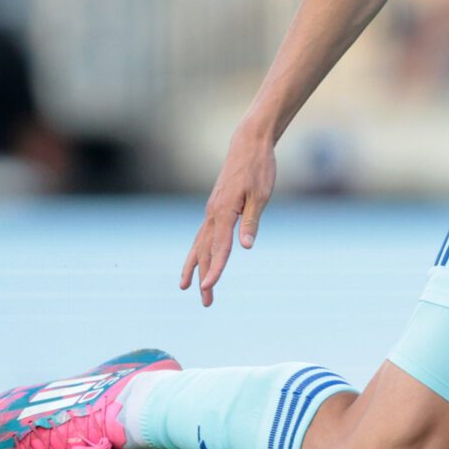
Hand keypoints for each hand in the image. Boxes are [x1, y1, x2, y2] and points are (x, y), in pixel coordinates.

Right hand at [181, 132, 276, 305]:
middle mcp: (213, 214)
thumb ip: (251, 222)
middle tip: (206, 302)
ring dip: (196, 268)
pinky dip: (198, 251)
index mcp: (224, 213)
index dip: (215, 270)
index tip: (210, 288)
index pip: (220, 248)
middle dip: (204, 278)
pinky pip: (203, 235)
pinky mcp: (215, 208)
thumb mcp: (260, 196)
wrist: (248, 145)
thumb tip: (245, 246)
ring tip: (188, 288)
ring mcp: (212, 211)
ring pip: (199, 245)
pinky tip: (198, 260)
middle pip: (205, 252)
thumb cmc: (258, 169)